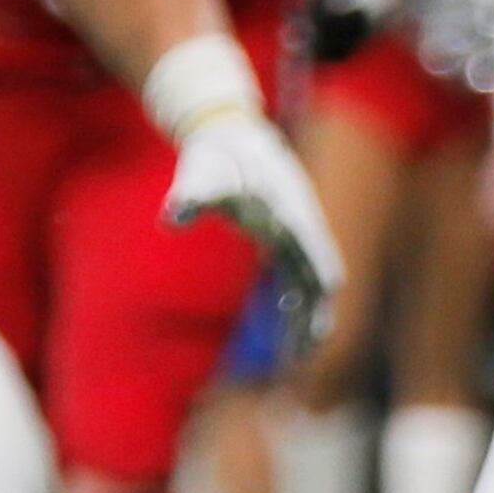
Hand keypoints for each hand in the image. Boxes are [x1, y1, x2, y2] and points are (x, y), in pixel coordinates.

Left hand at [165, 110, 343, 353]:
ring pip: (311, 284)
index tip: (320, 321)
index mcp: (290, 213)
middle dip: (314, 318)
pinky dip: (297, 306)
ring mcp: (298, 236)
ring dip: (307, 317)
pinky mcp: (287, 242)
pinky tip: (287, 332)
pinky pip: (298, 280)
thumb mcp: (204, 170)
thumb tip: (172, 216)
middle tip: (303, 356)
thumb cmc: (218, 155)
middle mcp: (301, 228)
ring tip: (298, 356)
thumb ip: (192, 193)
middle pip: (318, 281)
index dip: (317, 289)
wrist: (231, 136)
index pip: (313, 257)